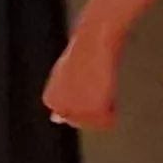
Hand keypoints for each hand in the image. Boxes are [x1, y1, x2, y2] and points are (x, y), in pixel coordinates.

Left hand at [40, 15, 122, 129]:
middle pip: (85, 123)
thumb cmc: (82, 53)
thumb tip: (55, 119)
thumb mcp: (63, 77)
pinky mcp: (94, 110)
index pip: (71, 117)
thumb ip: (60, 99)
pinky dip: (112, 109)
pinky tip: (106, 89)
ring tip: (99, 84)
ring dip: (103, 106)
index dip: (83, 98)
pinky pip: (109, 121)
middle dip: (92, 105)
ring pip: (97, 123)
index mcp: (50, 100)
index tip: (85, 82)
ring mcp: (77, 111)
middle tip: (94, 84)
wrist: (94, 40)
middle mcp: (60, 109)